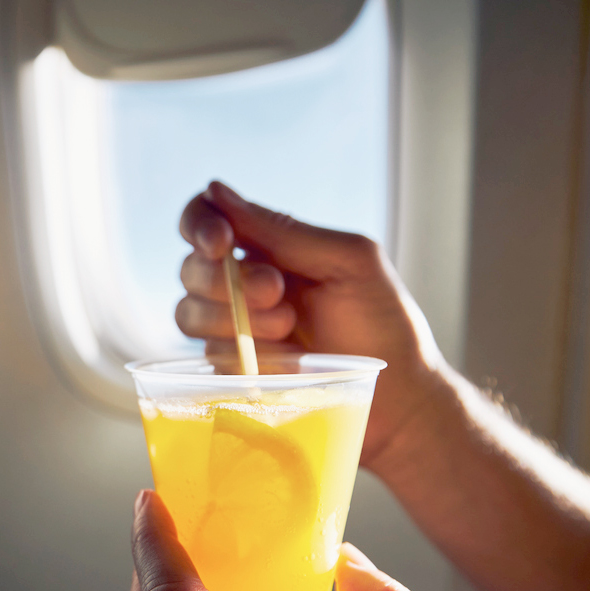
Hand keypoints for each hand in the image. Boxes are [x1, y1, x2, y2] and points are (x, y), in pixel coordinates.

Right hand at [177, 182, 445, 465]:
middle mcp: (243, 284)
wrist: (401, 400)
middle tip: (279, 293)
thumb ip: (284, 231)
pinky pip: (210, 359)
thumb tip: (215, 190)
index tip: (222, 243)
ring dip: (235, 321)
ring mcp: (235, 331)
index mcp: (270, 246)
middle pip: (190, 269)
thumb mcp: (348, 261)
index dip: (199, 225)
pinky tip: (288, 362)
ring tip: (290, 331)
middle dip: (227, 281)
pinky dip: (245, 358)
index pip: (206, 218)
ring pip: (188, 314)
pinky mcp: (235, 374)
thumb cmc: (384, 323)